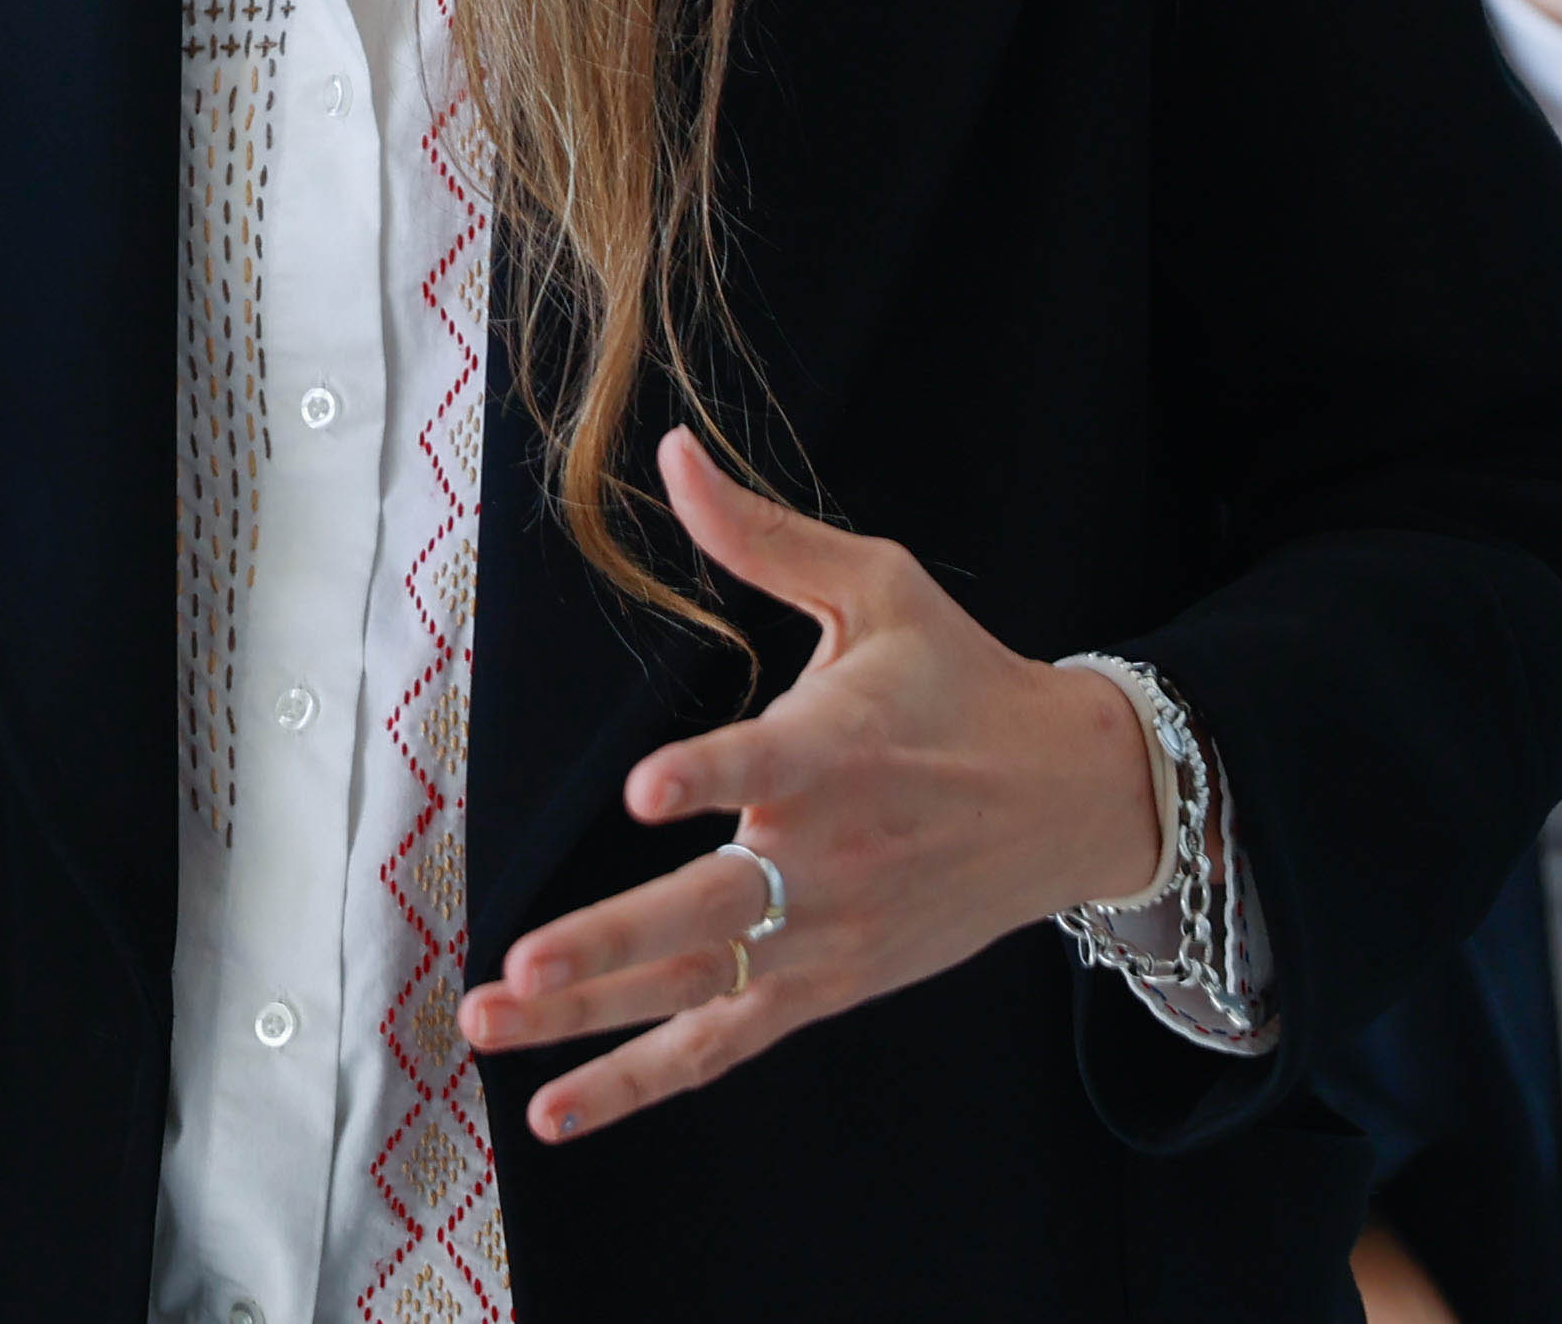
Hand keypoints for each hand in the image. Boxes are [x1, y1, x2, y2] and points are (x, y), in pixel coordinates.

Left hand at [457, 428, 1162, 1141]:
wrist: (1076, 797)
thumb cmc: (961, 680)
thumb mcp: (878, 586)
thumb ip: (762, 534)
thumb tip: (674, 450)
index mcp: (837, 750)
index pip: (764, 764)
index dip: (707, 774)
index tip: (646, 789)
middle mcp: (826, 855)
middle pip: (707, 910)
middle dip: (607, 943)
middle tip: (520, 964)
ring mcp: (824, 936)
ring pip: (694, 989)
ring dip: (587, 1019)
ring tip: (484, 1026)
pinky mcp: (824, 986)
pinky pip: (720, 1045)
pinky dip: (639, 1083)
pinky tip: (550, 1112)